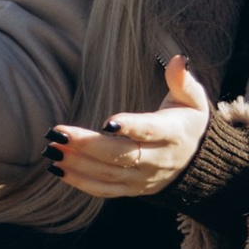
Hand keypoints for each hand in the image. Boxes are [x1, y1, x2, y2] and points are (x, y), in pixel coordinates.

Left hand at [50, 56, 209, 199]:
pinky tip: (58, 169)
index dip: (130, 127)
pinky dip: (80, 182)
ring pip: (108, 173)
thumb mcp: (192, 99)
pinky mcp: (132, 189)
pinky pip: (104, 190)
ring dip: (77, 164)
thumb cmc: (188, 122)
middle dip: (87, 145)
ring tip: (51, 149)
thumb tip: (180, 59)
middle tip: (57, 134)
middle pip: (121, 155)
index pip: (150, 131)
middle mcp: (158, 160)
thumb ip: (182, 80)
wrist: (197, 163)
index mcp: (172, 134)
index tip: (106, 121)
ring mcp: (143, 178)